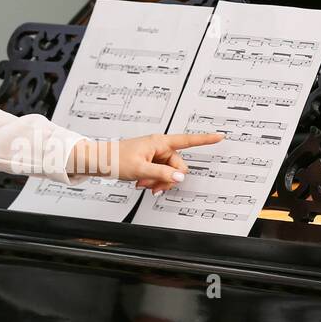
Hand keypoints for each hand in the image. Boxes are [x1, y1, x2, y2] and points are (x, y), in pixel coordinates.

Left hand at [68, 132, 223, 193]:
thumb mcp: (140, 169)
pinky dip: (153, 181)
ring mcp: (155, 156)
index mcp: (160, 142)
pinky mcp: (150, 163)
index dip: (205, 140)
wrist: (101, 161)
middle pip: (178, 167)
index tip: (220, 136)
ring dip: (158, 182)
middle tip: (151, 185)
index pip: (187, 140)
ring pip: (169, 174)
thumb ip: (162, 174)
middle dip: (167, 179)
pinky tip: (142, 184)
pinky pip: (160, 175)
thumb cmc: (116, 159)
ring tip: (142, 184)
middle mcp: (160, 147)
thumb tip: (180, 178)